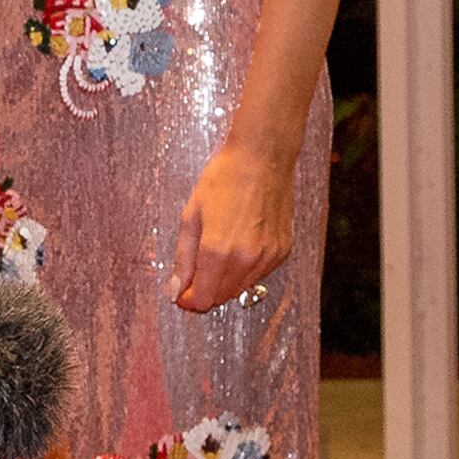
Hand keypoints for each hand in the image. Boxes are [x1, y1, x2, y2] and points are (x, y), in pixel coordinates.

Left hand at [170, 141, 297, 311]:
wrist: (263, 158)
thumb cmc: (225, 178)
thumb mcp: (192, 215)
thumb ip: (183, 257)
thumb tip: (175, 287)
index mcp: (218, 251)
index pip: (203, 299)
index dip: (188, 300)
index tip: (181, 293)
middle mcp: (246, 259)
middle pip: (221, 297)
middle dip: (204, 291)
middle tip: (193, 274)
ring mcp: (268, 257)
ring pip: (241, 288)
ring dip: (224, 281)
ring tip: (215, 252)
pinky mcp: (282, 251)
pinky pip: (258, 274)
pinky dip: (244, 270)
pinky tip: (237, 246)